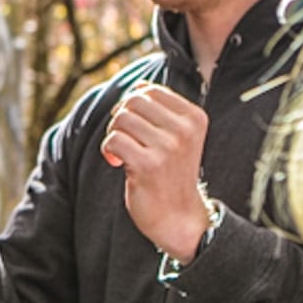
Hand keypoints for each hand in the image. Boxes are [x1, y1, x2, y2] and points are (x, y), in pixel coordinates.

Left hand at [101, 80, 211, 260]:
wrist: (178, 217)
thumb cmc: (170, 173)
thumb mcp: (176, 136)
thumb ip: (160, 110)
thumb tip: (138, 86)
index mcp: (195, 117)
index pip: (149, 90)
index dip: (133, 106)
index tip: (137, 128)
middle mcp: (185, 130)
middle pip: (132, 102)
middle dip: (121, 119)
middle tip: (126, 140)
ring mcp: (168, 147)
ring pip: (120, 119)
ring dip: (114, 135)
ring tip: (124, 153)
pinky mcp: (149, 164)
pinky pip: (113, 140)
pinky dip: (108, 151)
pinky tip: (118, 164)